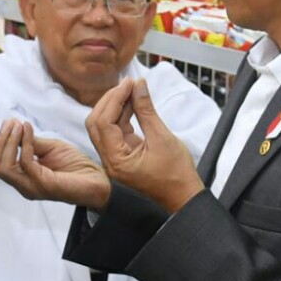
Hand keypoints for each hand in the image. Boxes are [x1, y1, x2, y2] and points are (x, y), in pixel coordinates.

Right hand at [0, 118, 110, 210]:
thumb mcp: (50, 148)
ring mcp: (33, 188)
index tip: (10, 121)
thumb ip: (32, 143)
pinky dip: (25, 144)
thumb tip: (17, 129)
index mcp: (24, 179)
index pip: (0, 163)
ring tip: (17, 125)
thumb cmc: (76, 166)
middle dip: (1, 141)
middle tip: (11, 122)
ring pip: (5, 167)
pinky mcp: (44, 185)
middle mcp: (25, 186)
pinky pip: (25, 163)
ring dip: (9, 142)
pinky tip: (29, 131)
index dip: (1, 141)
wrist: (100, 180)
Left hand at [86, 78, 203, 213]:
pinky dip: (123, 116)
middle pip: (97, 123)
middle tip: (128, 84)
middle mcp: (109, 161)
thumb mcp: (162, 138)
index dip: (114, 99)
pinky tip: (134, 103)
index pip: (104, 123)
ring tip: (133, 89)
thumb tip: (139, 86)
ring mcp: (114, 159)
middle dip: (110, 100)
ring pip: (105, 126)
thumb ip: (147, 110)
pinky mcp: (122, 156)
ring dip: (116, 106)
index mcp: (116, 161)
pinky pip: (116, 131)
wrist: (184, 196)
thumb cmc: (176, 175)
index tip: (129, 83)